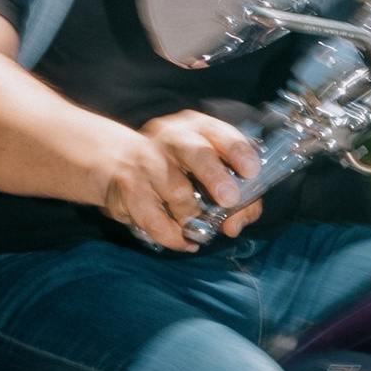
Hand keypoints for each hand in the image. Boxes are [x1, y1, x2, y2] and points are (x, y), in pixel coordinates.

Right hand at [100, 110, 261, 252]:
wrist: (119, 161)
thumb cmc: (176, 168)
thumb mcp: (207, 171)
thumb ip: (235, 197)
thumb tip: (235, 224)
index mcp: (197, 128)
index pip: (220, 133)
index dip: (237, 151)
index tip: (251, 170)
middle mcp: (172, 138)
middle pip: (196, 153)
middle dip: (215, 177)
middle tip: (229, 200)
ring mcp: (147, 160)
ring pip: (177, 191)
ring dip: (193, 216)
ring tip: (198, 226)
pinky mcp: (129, 186)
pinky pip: (154, 218)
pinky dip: (172, 235)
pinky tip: (183, 241)